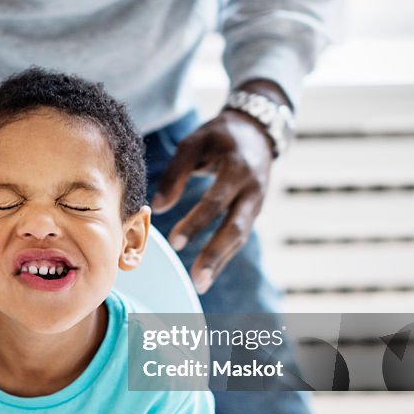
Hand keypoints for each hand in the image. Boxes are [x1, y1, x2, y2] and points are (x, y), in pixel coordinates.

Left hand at [151, 83, 285, 293]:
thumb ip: (175, 173)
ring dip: (220, 262)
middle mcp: (252, 189)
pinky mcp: (253, 211)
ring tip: (201, 284)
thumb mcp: (195, 142)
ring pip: (240, 237)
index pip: (216, 201)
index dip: (196, 223)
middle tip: (197, 278)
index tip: (175, 242)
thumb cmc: (218, 136)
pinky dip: (224, 255)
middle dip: (215, 254)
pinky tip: (208, 272)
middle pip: (236, 228)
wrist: (257, 130)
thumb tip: (157, 207)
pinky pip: (238, 237)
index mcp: (238, 169)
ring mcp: (256, 203)